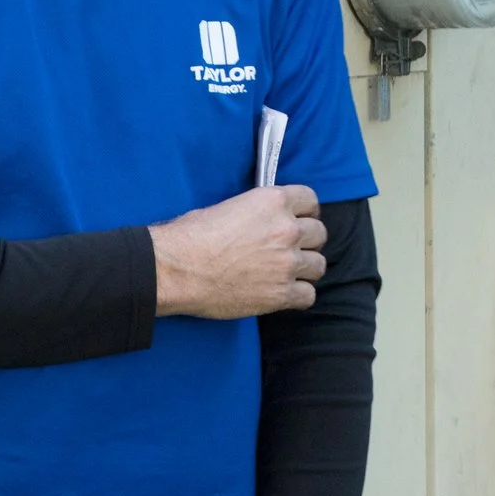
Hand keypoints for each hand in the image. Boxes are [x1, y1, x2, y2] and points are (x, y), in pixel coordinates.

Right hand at [150, 185, 326, 317]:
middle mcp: (286, 230)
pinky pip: (309, 295)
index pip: (310, 200)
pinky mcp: (281, 293)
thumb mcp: (228, 207)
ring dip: (305, 269)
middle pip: (319, 233)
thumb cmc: (190, 237)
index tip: (299, 219)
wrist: (175, 269)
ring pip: (318, 265)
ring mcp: (287, 263)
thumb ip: (258, 212)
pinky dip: (299, 296)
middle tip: (291, 249)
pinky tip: (284, 293)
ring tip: (287, 273)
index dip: (305, 212)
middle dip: (307, 241)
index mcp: (272, 202)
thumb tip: (265, 221)